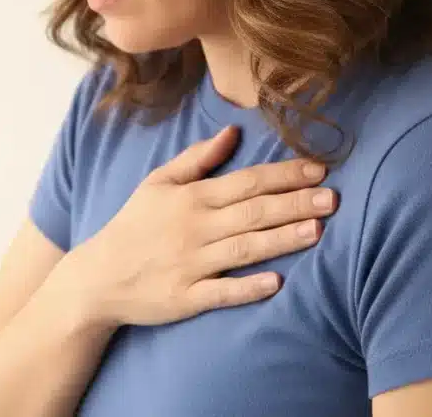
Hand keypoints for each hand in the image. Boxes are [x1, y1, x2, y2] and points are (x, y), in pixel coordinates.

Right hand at [62, 125, 336, 326]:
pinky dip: (247, 288)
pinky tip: (276, 282)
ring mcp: (191, 264)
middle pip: (253, 212)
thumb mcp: (158, 183)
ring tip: (316, 231)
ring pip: (244, 249)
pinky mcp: (186, 298)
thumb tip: (233, 132)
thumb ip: (197, 158)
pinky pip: (222, 293)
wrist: (98, 277)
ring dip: (281, 239)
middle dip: (294, 204)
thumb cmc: (133, 225)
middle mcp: (195, 228)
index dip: (284, 175)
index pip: (246, 181)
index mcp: (191, 197)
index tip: (319, 169)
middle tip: (333, 199)